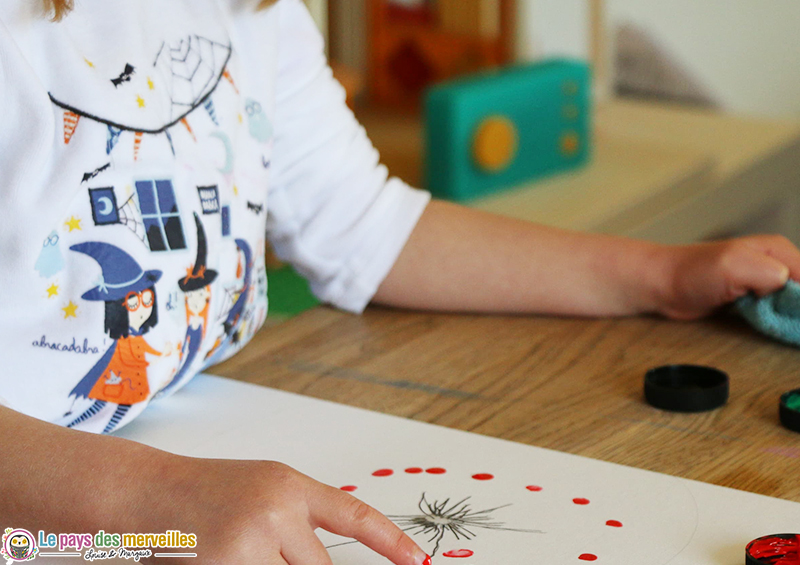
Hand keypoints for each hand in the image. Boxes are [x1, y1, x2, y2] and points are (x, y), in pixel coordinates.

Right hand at [0, 406, 427, 564]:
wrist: (140, 494)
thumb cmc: (203, 491)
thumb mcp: (260, 490)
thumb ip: (297, 520)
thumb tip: (328, 558)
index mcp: (289, 486)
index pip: (353, 516)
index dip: (391, 542)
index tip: (419, 562)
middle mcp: (275, 513)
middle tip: (271, 553)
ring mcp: (247, 547)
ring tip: (238, 549)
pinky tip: (224, 557)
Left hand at [657, 235, 799, 319]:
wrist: (662, 286)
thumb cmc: (692, 272)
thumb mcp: (734, 266)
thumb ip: (767, 273)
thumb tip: (790, 285)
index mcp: (778, 251)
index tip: (797, 320)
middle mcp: (776, 265)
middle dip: (799, 312)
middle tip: (791, 328)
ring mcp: (764, 284)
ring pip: (793, 306)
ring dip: (791, 320)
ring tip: (780, 327)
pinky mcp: (753, 301)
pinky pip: (776, 314)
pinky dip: (777, 323)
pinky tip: (772, 330)